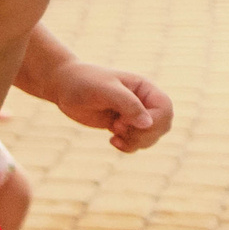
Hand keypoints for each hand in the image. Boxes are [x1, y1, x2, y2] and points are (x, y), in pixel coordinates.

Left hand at [49, 61, 171, 151]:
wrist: (63, 86)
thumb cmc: (83, 82)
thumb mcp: (104, 89)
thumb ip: (127, 104)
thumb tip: (148, 124)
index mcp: (144, 88)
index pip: (165, 109)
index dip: (152, 120)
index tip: (124, 120)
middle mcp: (143, 102)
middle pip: (162, 126)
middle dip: (143, 134)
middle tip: (117, 127)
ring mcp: (134, 115)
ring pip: (151, 137)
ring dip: (135, 141)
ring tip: (114, 132)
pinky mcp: (123, 126)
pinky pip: (137, 143)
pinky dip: (128, 147)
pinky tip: (112, 140)